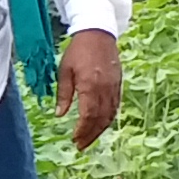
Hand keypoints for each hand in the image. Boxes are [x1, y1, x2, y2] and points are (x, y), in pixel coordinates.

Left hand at [52, 28, 122, 148]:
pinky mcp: (118, 84)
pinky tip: (101, 125)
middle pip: (100, 119)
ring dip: (100, 130)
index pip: (88, 115)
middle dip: (90, 135)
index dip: (82, 130)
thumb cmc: (78, 50)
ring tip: (89, 139)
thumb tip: (59, 115)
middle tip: (81, 146)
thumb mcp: (64, 71)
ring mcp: (114, 87)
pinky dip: (108, 118)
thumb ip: (64, 94)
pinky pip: (115, 106)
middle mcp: (105, 89)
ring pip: (110, 115)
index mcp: (90, 85)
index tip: (74, 140)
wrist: (98, 32)